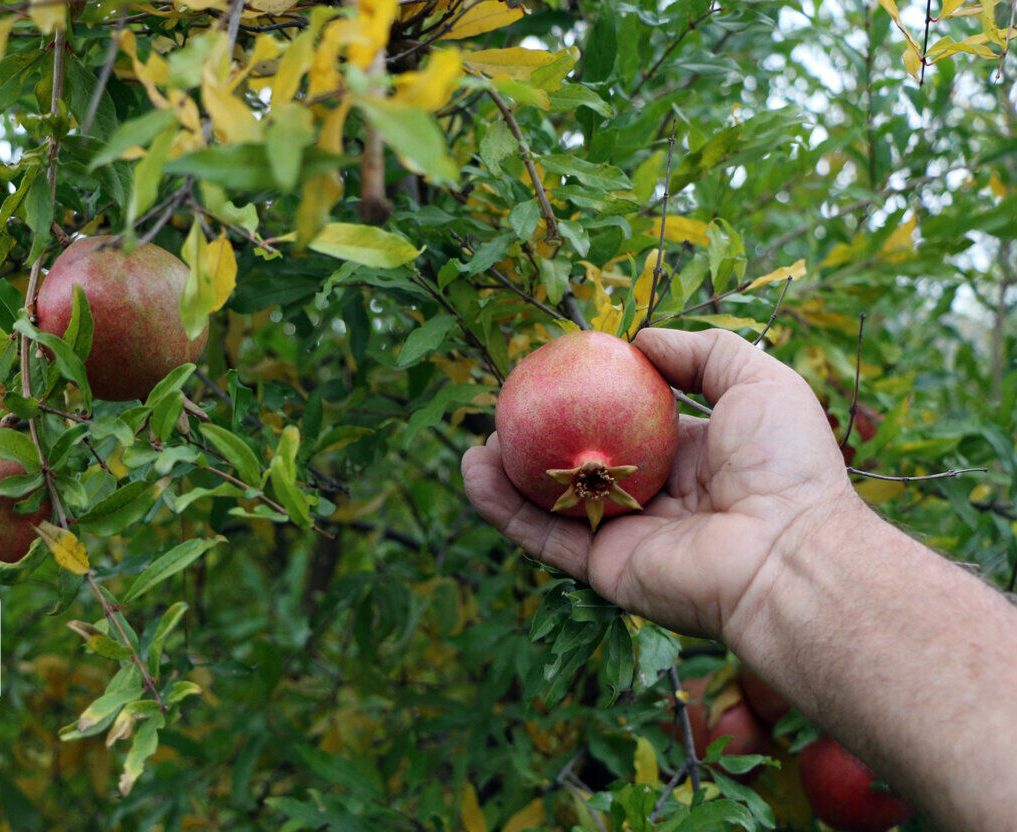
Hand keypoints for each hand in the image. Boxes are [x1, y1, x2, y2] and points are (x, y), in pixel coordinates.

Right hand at [461, 328, 860, 645]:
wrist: (786, 551)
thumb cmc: (782, 462)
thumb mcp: (756, 379)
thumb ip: (700, 351)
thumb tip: (641, 339)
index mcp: (692, 458)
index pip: (631, 425)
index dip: (594, 402)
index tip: (558, 377)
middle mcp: (656, 497)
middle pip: (585, 464)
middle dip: (544, 441)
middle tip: (510, 413)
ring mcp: (627, 535)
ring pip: (554, 502)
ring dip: (511, 475)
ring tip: (479, 445)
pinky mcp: (603, 567)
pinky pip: (543, 536)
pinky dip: (504, 509)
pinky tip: (475, 474)